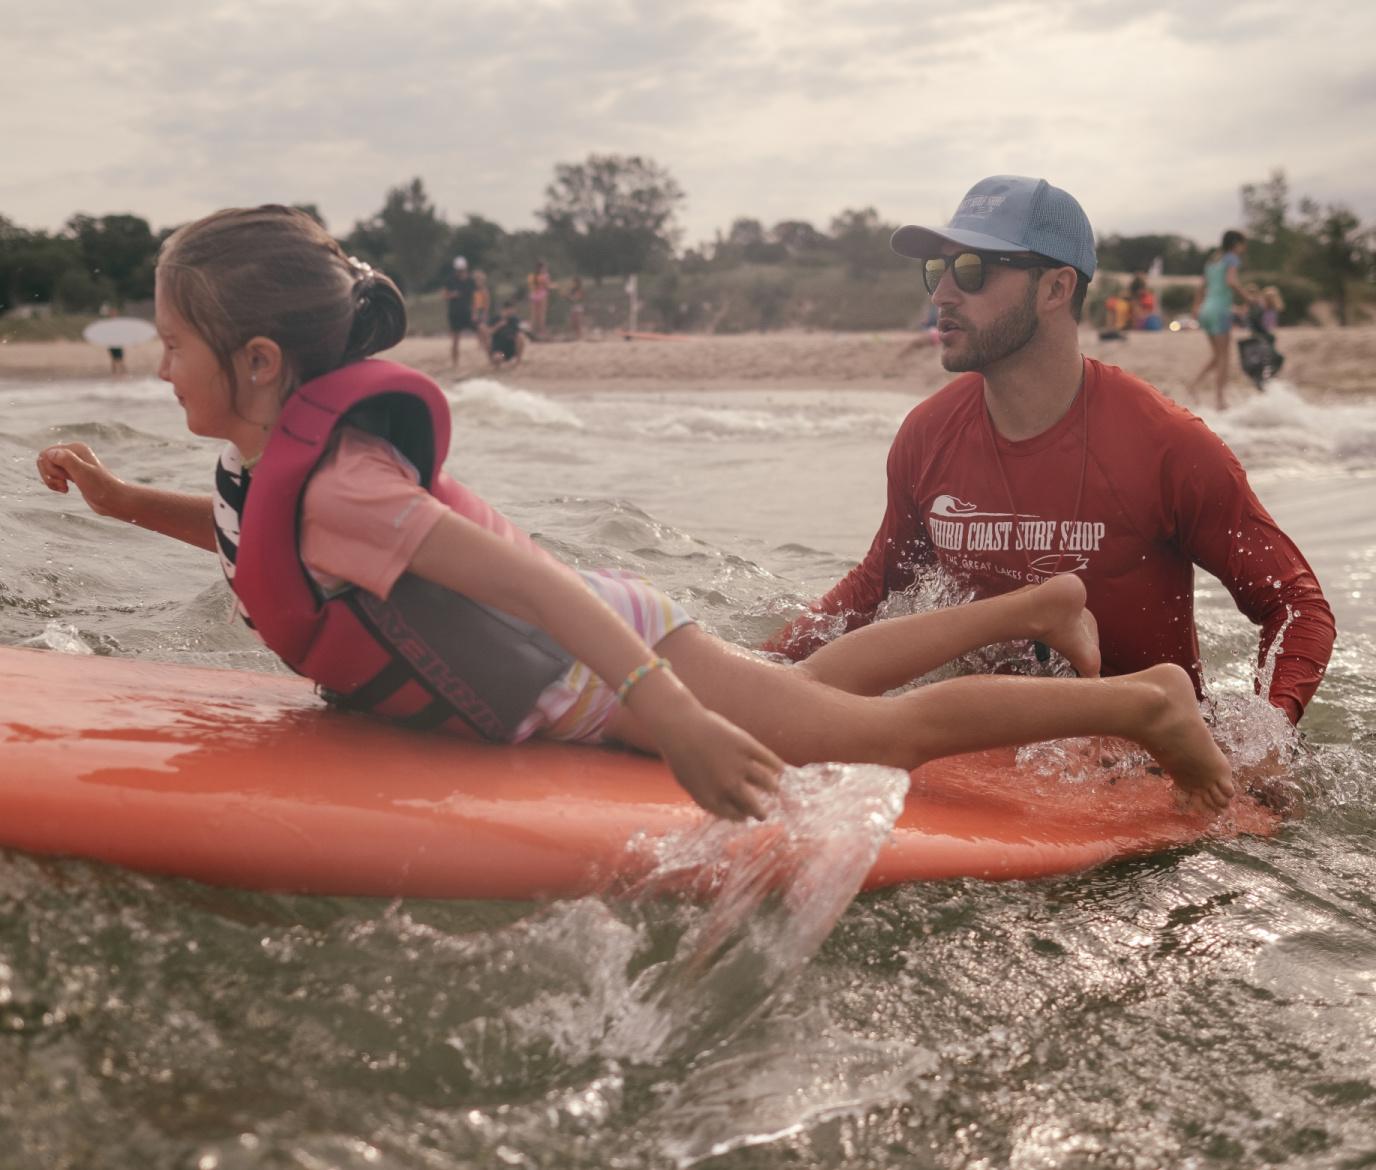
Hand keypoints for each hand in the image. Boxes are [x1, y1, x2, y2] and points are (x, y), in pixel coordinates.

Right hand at [36, 443, 126, 517]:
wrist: (114, 500)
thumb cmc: (100, 487)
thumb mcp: (82, 472)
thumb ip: (67, 460)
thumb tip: (50, 452)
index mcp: (75, 448)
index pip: (46, 453)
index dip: (49, 468)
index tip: (64, 478)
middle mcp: (73, 453)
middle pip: (44, 460)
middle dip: (49, 474)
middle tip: (63, 484)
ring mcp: (73, 464)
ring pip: (48, 468)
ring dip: (51, 480)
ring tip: (64, 488)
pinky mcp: (73, 474)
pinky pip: (54, 475)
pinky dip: (55, 484)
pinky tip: (65, 490)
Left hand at [657, 708, 783, 821]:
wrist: (679, 727)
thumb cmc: (679, 754)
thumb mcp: (687, 781)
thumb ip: (705, 796)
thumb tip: (723, 807)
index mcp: (710, 798)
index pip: (733, 814)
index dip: (741, 816)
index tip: (745, 816)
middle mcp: (727, 785)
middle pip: (752, 805)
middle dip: (759, 812)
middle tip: (763, 815)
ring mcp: (738, 765)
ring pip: (766, 782)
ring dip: (772, 788)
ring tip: (774, 788)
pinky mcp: (745, 745)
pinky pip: (768, 759)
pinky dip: (776, 765)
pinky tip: (779, 768)